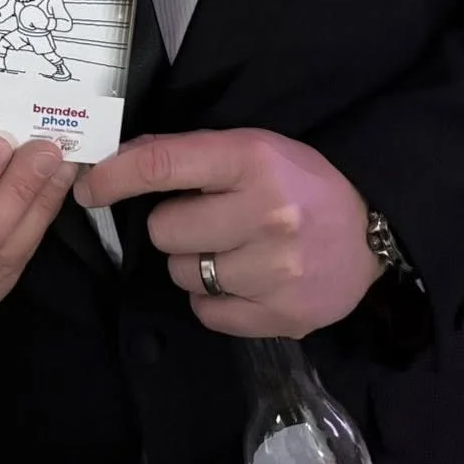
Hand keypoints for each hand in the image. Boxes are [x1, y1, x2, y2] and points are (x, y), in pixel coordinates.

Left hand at [73, 129, 381, 337]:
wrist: (376, 228)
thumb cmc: (300, 181)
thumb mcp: (250, 148)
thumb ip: (187, 156)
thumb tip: (114, 163)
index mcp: (251, 160)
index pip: (162, 165)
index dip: (114, 177)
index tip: (88, 188)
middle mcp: (264, 214)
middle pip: (164, 231)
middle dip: (174, 225)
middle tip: (205, 220)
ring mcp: (275, 270)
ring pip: (184, 275)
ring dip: (195, 263)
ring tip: (231, 250)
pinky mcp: (283, 315)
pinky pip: (208, 313)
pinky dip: (215, 300)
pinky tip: (242, 280)